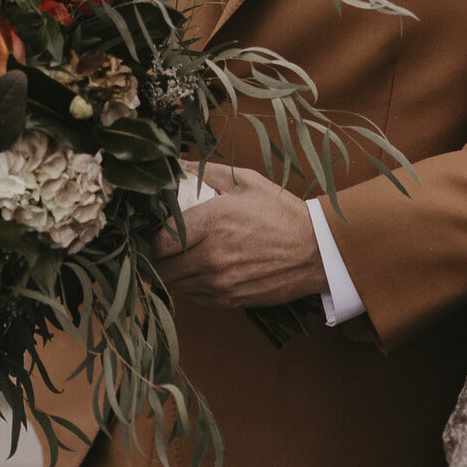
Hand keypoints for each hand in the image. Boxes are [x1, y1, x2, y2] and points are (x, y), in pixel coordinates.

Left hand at [153, 163, 327, 308]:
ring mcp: (219, 284)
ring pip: (175, 284)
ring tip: (178, 256)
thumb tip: (178, 164)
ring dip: (171, 272)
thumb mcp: (248, 181)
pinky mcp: (228, 301)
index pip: (159, 240)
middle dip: (155, 256)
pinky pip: (194, 297)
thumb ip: (208, 172)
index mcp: (212, 224)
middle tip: (159, 244)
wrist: (316, 250)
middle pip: (161, 267)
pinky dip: (190, 285)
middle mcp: (210, 258)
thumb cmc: (282, 212)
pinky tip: (199, 269)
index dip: (149, 236)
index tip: (151, 229)